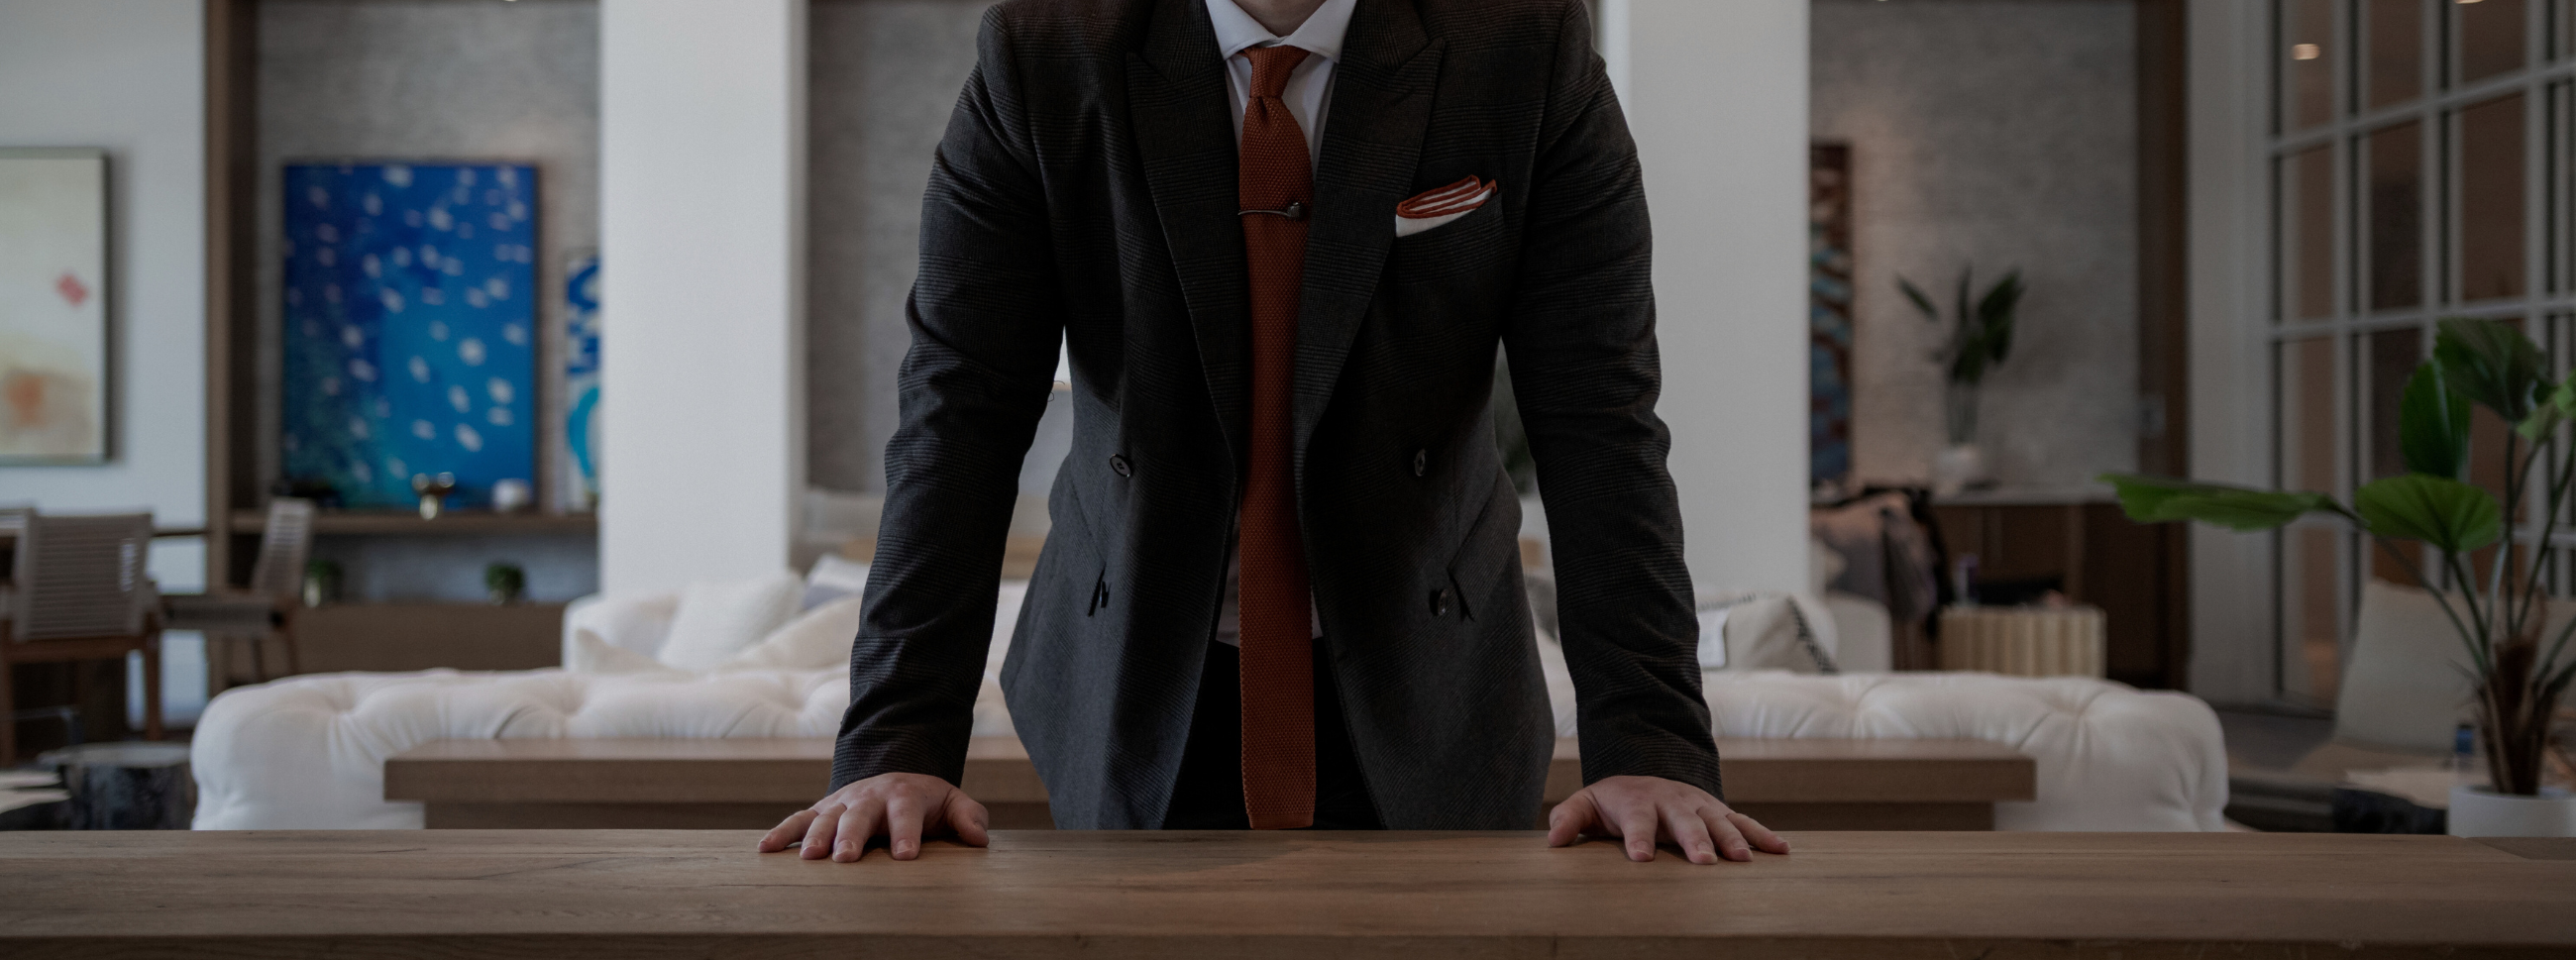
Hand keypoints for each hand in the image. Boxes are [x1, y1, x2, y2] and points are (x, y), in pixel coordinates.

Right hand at [756, 772, 989, 861]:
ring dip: (816, 837)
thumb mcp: (953, 803)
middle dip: (852, 836)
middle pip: (860, 815)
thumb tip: (979, 839)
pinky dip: (781, 833)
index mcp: (904, 794)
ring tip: (808, 859)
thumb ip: (969, 817)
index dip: (906, 832)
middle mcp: (869, 796)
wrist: (896, 778)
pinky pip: (798, 820)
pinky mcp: (822, 810)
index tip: (905, 855)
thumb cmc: (928, 802)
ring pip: (825, 817)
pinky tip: (765, 850)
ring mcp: (842, 802)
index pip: (906, 812)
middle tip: (846, 859)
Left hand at [1546, 774, 1788, 863]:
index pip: (1636, 820)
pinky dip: (1762, 835)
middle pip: (1683, 821)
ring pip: (1718, 821)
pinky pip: (1744, 822)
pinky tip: (1781, 851)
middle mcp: (1672, 801)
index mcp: (1638, 801)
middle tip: (1704, 861)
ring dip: (1732, 839)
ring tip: (1743, 861)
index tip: (1639, 857)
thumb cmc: (1613, 803)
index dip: (1637, 837)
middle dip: (1694, 840)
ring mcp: (1699, 805)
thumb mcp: (1586, 805)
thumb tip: (1553, 839)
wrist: (1645, 778)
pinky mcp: (1718, 812)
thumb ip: (1569, 818)